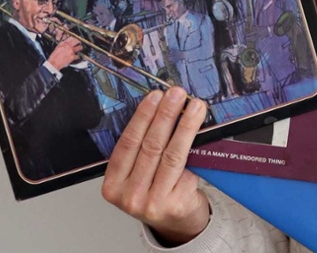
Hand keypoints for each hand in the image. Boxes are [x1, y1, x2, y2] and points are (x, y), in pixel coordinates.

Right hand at [45, 31, 82, 68]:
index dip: (75, 38)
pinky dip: (78, 56)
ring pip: (80, 47)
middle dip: (79, 42)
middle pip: (77, 41)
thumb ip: (63, 44)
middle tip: (80, 43)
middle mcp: (68, 46)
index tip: (77, 38)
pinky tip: (77, 57)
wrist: (54, 63)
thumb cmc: (54, 56)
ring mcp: (71, 51)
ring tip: (79, 49)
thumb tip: (67, 42)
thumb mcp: (57, 47)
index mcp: (64, 43)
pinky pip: (78, 55)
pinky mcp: (73, 57)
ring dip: (80, 48)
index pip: (72, 37)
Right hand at [101, 87, 210, 245]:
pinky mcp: (176, 203)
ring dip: (185, 126)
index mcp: (113, 185)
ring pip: (172, 155)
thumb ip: (142, 150)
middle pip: (151, 147)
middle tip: (177, 95)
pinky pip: (188, 169)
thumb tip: (163, 108)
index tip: (155, 96)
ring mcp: (153, 201)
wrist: (175, 220)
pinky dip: (195, 149)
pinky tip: (203, 131)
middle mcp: (130, 195)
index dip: (142, 117)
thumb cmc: (156, 191)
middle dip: (166, 115)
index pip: (127, 143)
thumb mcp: (138, 174)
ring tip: (195, 106)